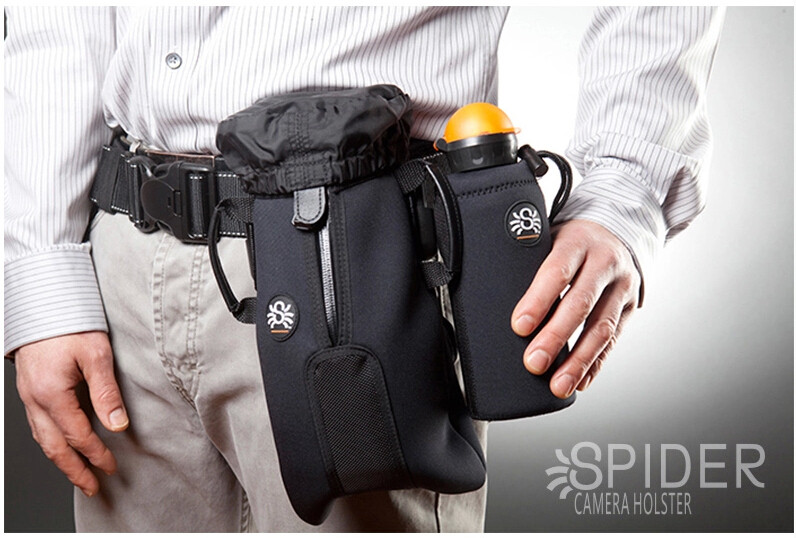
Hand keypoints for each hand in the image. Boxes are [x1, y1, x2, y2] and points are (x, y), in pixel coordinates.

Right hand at [14, 331, 128, 496]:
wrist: (43, 302)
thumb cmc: (71, 323)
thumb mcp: (96, 355)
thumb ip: (106, 392)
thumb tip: (117, 425)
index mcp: (51, 393)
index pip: (77, 435)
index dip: (95, 454)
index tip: (109, 467)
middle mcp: (35, 399)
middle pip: (54, 447)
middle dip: (73, 470)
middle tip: (91, 487)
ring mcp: (28, 396)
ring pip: (42, 439)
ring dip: (61, 460)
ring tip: (78, 475)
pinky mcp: (29, 390)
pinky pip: (37, 425)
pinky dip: (51, 442)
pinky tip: (62, 446)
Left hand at [511, 219, 639, 398]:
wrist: (616, 228)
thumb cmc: (569, 240)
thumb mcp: (549, 239)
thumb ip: (531, 264)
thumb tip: (496, 301)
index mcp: (577, 242)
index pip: (556, 272)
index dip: (538, 301)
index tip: (519, 327)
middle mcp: (605, 262)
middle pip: (580, 304)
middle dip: (555, 337)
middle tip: (534, 363)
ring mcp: (622, 286)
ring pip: (602, 328)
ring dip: (578, 361)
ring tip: (559, 385)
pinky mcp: (630, 306)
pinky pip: (614, 339)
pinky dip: (595, 364)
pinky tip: (580, 381)